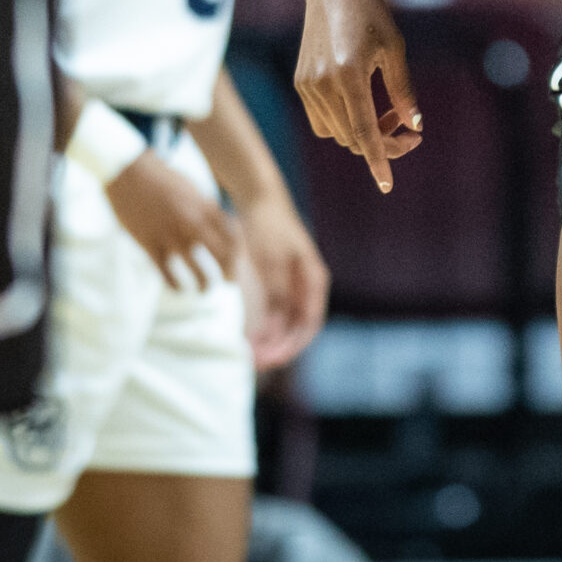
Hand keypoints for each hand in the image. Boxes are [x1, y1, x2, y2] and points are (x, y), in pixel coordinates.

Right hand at [105, 151, 243, 292]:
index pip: (234, 236)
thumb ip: (206, 208)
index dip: (240, 253)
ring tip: (205, 289)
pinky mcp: (149, 244)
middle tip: (231, 283)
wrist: (128, 171)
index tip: (240, 262)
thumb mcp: (192, 188)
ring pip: (197, 270)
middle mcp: (192, 223)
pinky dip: (175, 285)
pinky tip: (179, 289)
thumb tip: (221, 226)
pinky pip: (167, 273)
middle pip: (223, 255)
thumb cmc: (162, 178)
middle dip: (230, 272)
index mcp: (205, 207)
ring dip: (205, 284)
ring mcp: (171, 235)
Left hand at [237, 193, 330, 369]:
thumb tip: (274, 332)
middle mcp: (307, 285)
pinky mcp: (278, 280)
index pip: (309, 324)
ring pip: (286, 321)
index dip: (292, 346)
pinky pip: (275, 311)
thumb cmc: (269, 228)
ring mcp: (293, 283)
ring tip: (250, 354)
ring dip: (271, 340)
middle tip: (255, 363)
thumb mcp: (271, 264)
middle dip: (279, 347)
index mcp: (314, 281)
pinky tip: (248, 335)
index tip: (270, 361)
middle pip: (298, 327)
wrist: (259, 197)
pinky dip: (264, 326)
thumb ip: (276, 298)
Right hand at [295, 0, 421, 193]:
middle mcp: (323, 84)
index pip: (364, 132)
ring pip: (336, 133)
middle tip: (408, 130)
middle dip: (382, 143)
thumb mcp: (395, 48)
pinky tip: (361, 105)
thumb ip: (403, 91)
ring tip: (387, 111)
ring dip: (363, 133)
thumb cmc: (370, 13)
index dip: (378, 160)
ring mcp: (307, 85)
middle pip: (352, 137)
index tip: (386, 185)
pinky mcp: (301, 82)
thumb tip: (414, 126)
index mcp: (349, 75)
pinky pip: (322, 121)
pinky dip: (343, 124)